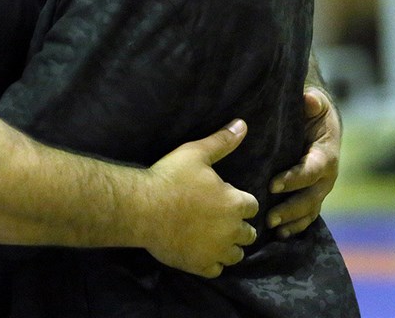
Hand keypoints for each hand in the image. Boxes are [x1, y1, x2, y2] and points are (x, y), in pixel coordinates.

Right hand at [141, 119, 258, 277]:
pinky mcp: (200, 265)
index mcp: (234, 203)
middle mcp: (231, 230)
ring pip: (236, 254)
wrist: (142, 208)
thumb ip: (222, 142)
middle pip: (249, 233)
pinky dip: (212, 262)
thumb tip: (242, 124)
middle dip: (239, 226)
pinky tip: (201, 251)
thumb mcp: (196, 153)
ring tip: (214, 237)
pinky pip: (217, 270)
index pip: (252, 206)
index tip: (226, 198)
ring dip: (229, 246)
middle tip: (219, 218)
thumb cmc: (170, 178)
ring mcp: (216, 251)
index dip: (240, 201)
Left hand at [267, 87, 340, 237]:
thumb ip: (313, 102)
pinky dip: (296, 226)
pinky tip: (280, 235)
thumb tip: (308, 99)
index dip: (294, 179)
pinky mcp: (312, 194)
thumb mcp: (315, 102)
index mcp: (327, 153)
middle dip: (291, 208)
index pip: (312, 170)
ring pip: (309, 210)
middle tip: (269, 217)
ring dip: (292, 221)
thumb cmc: (314, 110)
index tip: (273, 184)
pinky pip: (307, 215)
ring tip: (273, 229)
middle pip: (311, 197)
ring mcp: (320, 188)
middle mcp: (327, 175)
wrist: (322, 121)